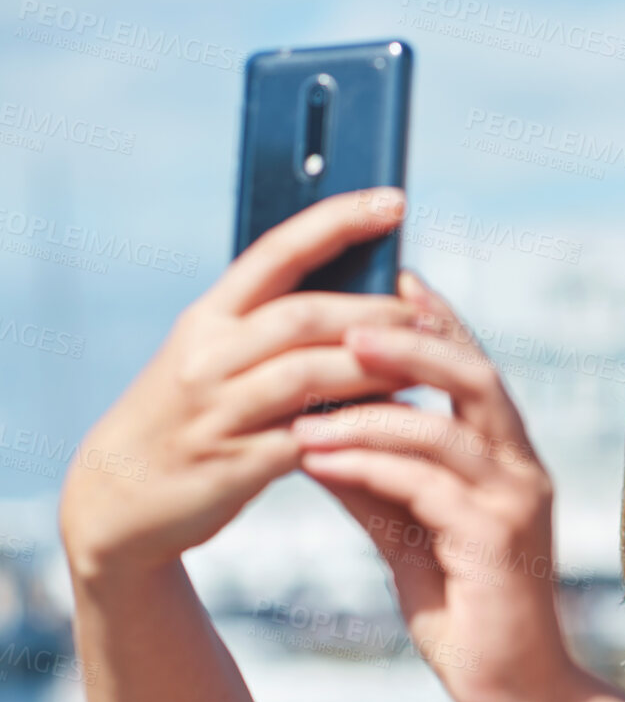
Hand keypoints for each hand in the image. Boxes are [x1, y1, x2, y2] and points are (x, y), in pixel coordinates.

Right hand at [58, 188, 419, 579]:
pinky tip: (401, 425)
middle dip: (375, 311)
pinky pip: (312, 439)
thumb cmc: (185, 421)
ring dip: (375, 367)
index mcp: (206, 319)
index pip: (277, 252)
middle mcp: (208, 356)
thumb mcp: (211, 360)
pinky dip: (359, 428)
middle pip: (303, 316)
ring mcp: (219, 411)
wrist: (117, 501)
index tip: (393, 201)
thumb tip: (361, 301)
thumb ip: (269, 331)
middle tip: (430, 312)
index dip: (338, 222)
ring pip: (308, 374)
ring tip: (427, 363)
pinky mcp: (236, 464)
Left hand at [290, 272, 598, 701]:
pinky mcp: (495, 543)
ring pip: (441, 429)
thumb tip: (315, 428)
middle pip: (473, 378)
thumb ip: (376, 480)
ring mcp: (515, 505)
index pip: (474, 371)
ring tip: (304, 411)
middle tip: (345, 327)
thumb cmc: (465, 612)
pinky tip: (317, 464)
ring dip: (366, 413)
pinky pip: (423, 486)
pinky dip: (365, 467)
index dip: (435, 321)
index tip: (388, 280)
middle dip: (408, 343)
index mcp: (509, 460)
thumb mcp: (408, 533)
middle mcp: (522, 471)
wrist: (515, 691)